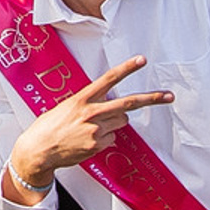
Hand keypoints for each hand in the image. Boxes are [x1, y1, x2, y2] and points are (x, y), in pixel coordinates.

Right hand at [5, 59, 174, 199]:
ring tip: (92, 127)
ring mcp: (96, 130)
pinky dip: (104, 139)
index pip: (109, 79)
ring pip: (121, 122)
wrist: (39, 149)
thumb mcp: (68, 107)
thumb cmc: (51, 126)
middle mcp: (91, 112)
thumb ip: (90, 104)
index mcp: (82, 98)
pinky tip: (87, 140)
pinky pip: (112, 139)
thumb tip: (115, 110)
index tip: (142, 60)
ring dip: (114, 123)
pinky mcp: (98, 145)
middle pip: (128, 103)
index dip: (127, 68)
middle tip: (170, 96)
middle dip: (152, 99)